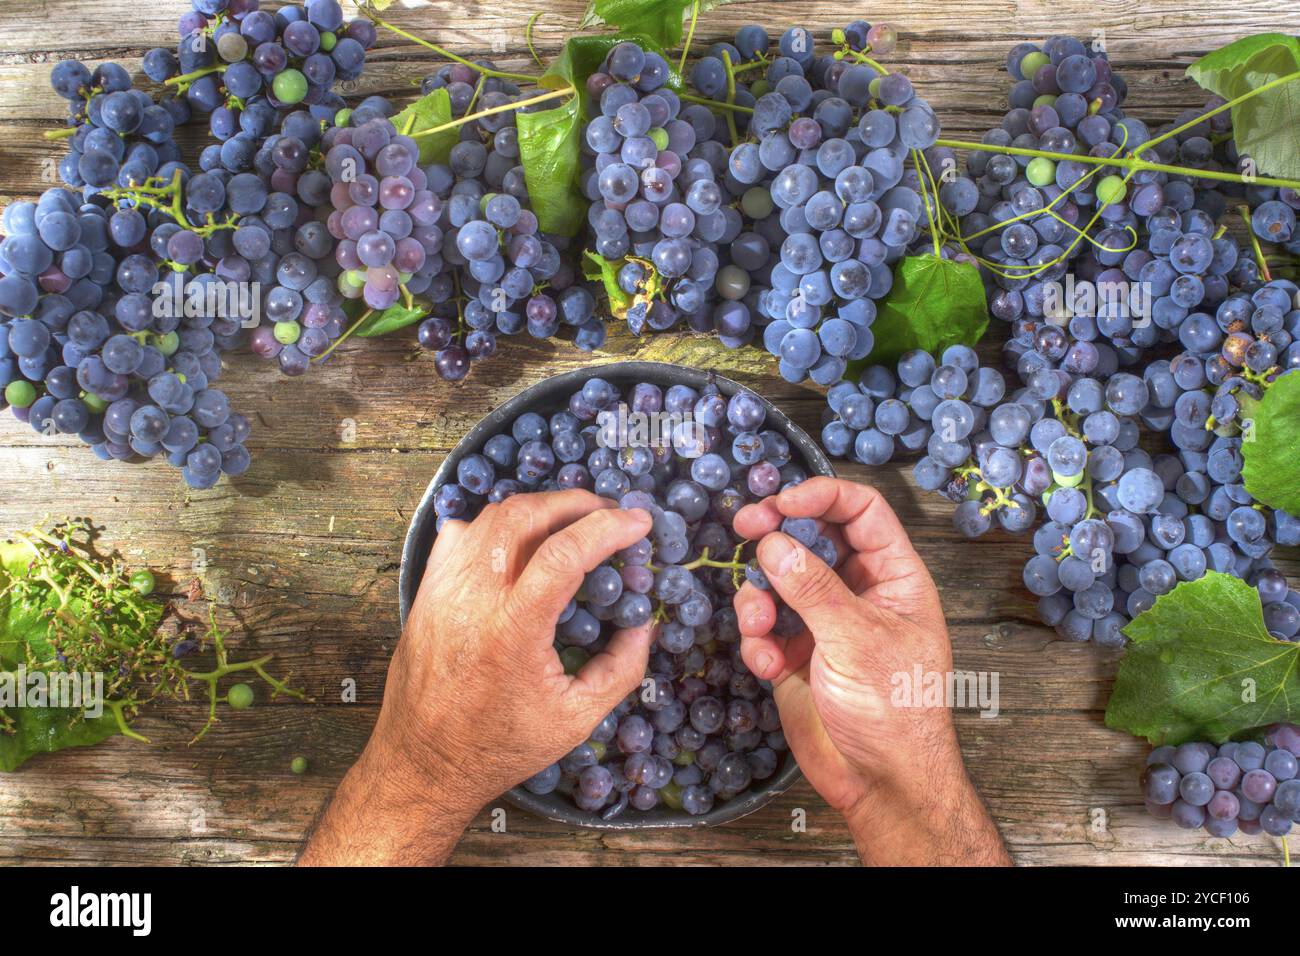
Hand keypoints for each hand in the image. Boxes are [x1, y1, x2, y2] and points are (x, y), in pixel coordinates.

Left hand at [300, 490, 653, 865]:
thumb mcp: (576, 718)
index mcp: (512, 630)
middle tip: (608, 514)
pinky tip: (518, 542)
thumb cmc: (499, 746)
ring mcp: (443, 589)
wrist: (423, 764)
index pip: (564, 552)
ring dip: (538, 509)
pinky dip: (496, 525)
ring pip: (491, 517)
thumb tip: (643, 623)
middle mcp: (472, 599)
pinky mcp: (426, 590)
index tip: (639, 523)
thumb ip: (621, 668)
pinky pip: (460, 534)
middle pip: (526, 516)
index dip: (609, 528)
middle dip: (575, 504)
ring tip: (570, 523)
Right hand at [732, 477, 1007, 865]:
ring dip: (760, 598)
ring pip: (779, 580)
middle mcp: (858, 591)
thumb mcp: (857, 639)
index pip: (860, 511)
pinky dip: (757, 639)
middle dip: (777, 535)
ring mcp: (825, 622)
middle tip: (745, 528)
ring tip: (758, 626)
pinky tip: (766, 665)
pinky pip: (765, 625)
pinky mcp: (795, 653)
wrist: (880, 782)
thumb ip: (812, 588)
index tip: (782, 502)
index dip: (822, 496)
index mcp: (894, 576)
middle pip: (812, 538)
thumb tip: (774, 542)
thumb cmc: (895, 711)